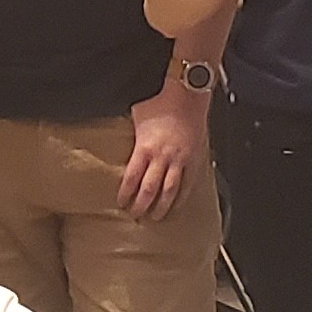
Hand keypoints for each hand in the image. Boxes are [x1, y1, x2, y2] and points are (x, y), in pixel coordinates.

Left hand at [120, 73, 206, 220]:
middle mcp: (162, 157)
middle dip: (141, 206)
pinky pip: (188, 184)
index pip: (132, 178)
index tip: (121, 203)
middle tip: (136, 216)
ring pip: (170, 191)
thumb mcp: (136, 116)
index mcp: (145, 147)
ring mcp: (180, 160)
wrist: (187, 93)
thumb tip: (116, 141)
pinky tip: (176, 206)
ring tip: (155, 218)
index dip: (125, 194)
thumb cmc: (160, 101)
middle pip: (150, 190)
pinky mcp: (194, 159)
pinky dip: (182, 198)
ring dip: (162, 207)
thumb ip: (131, 135)